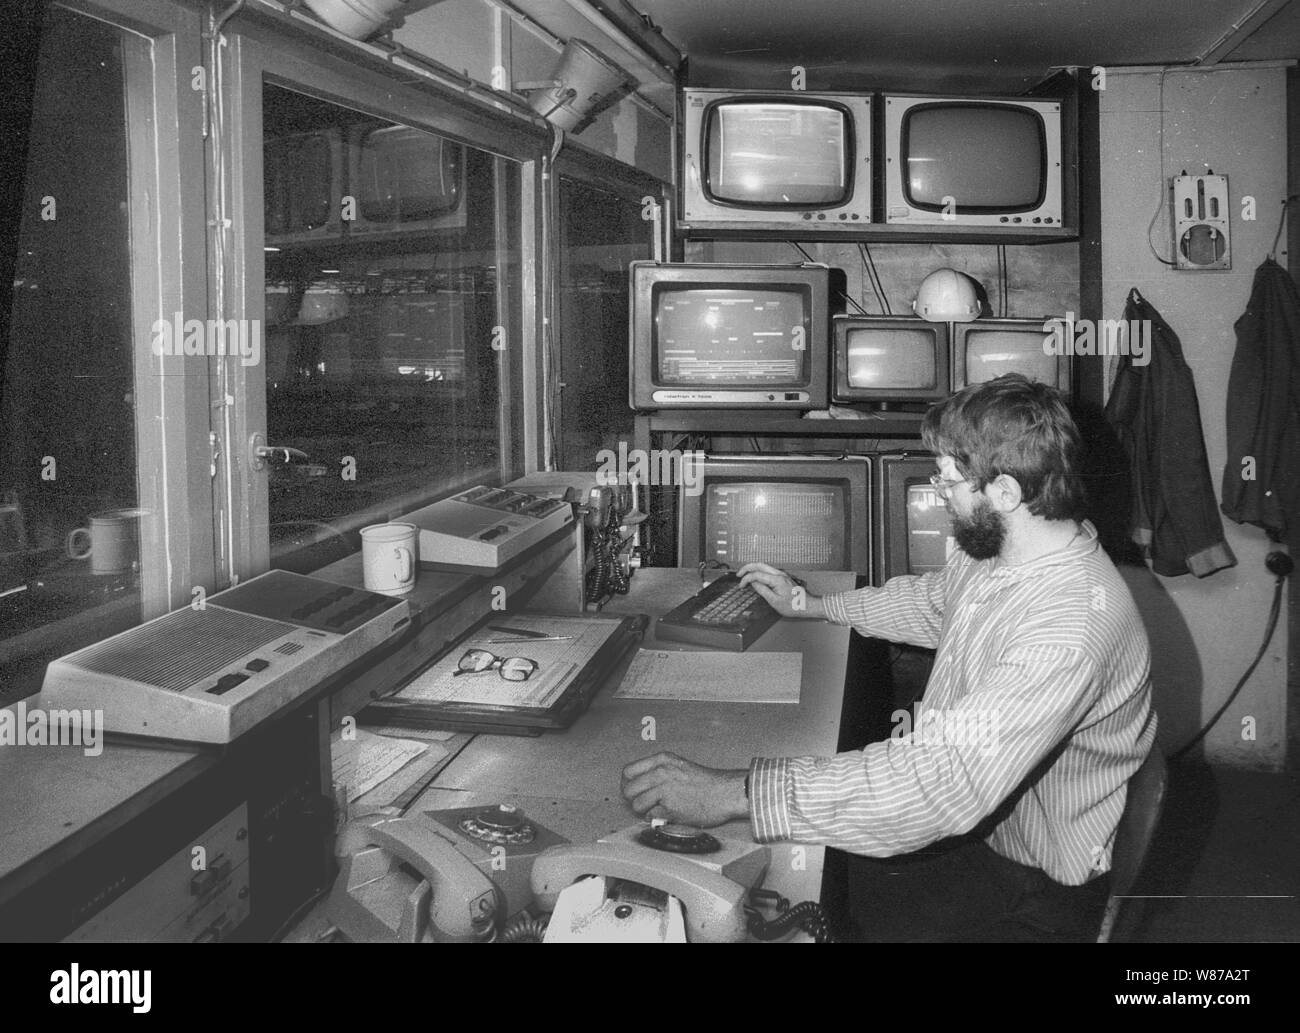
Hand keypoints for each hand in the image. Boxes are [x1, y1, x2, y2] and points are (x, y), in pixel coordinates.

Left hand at [621, 752, 748, 827]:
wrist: (725, 792)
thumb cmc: (704, 782)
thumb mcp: (677, 765)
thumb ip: (657, 771)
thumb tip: (636, 785)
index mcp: (661, 759)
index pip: (627, 772)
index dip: (628, 784)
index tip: (634, 791)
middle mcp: (660, 772)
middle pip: (628, 790)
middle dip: (634, 799)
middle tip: (646, 803)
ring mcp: (664, 789)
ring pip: (636, 804)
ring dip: (646, 810)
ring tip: (660, 808)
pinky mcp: (669, 807)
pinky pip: (650, 816)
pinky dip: (658, 818)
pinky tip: (670, 813)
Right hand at [738, 562, 822, 618]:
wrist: (807, 605)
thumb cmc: (794, 606)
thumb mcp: (775, 601)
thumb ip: (763, 590)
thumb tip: (753, 583)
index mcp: (776, 580)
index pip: (756, 575)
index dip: (746, 579)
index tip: (741, 586)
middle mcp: (779, 574)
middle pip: (759, 565)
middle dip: (747, 568)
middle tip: (739, 574)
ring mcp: (781, 574)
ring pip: (764, 566)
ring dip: (753, 569)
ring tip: (745, 575)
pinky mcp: (782, 577)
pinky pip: (768, 570)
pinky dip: (759, 571)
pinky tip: (756, 577)